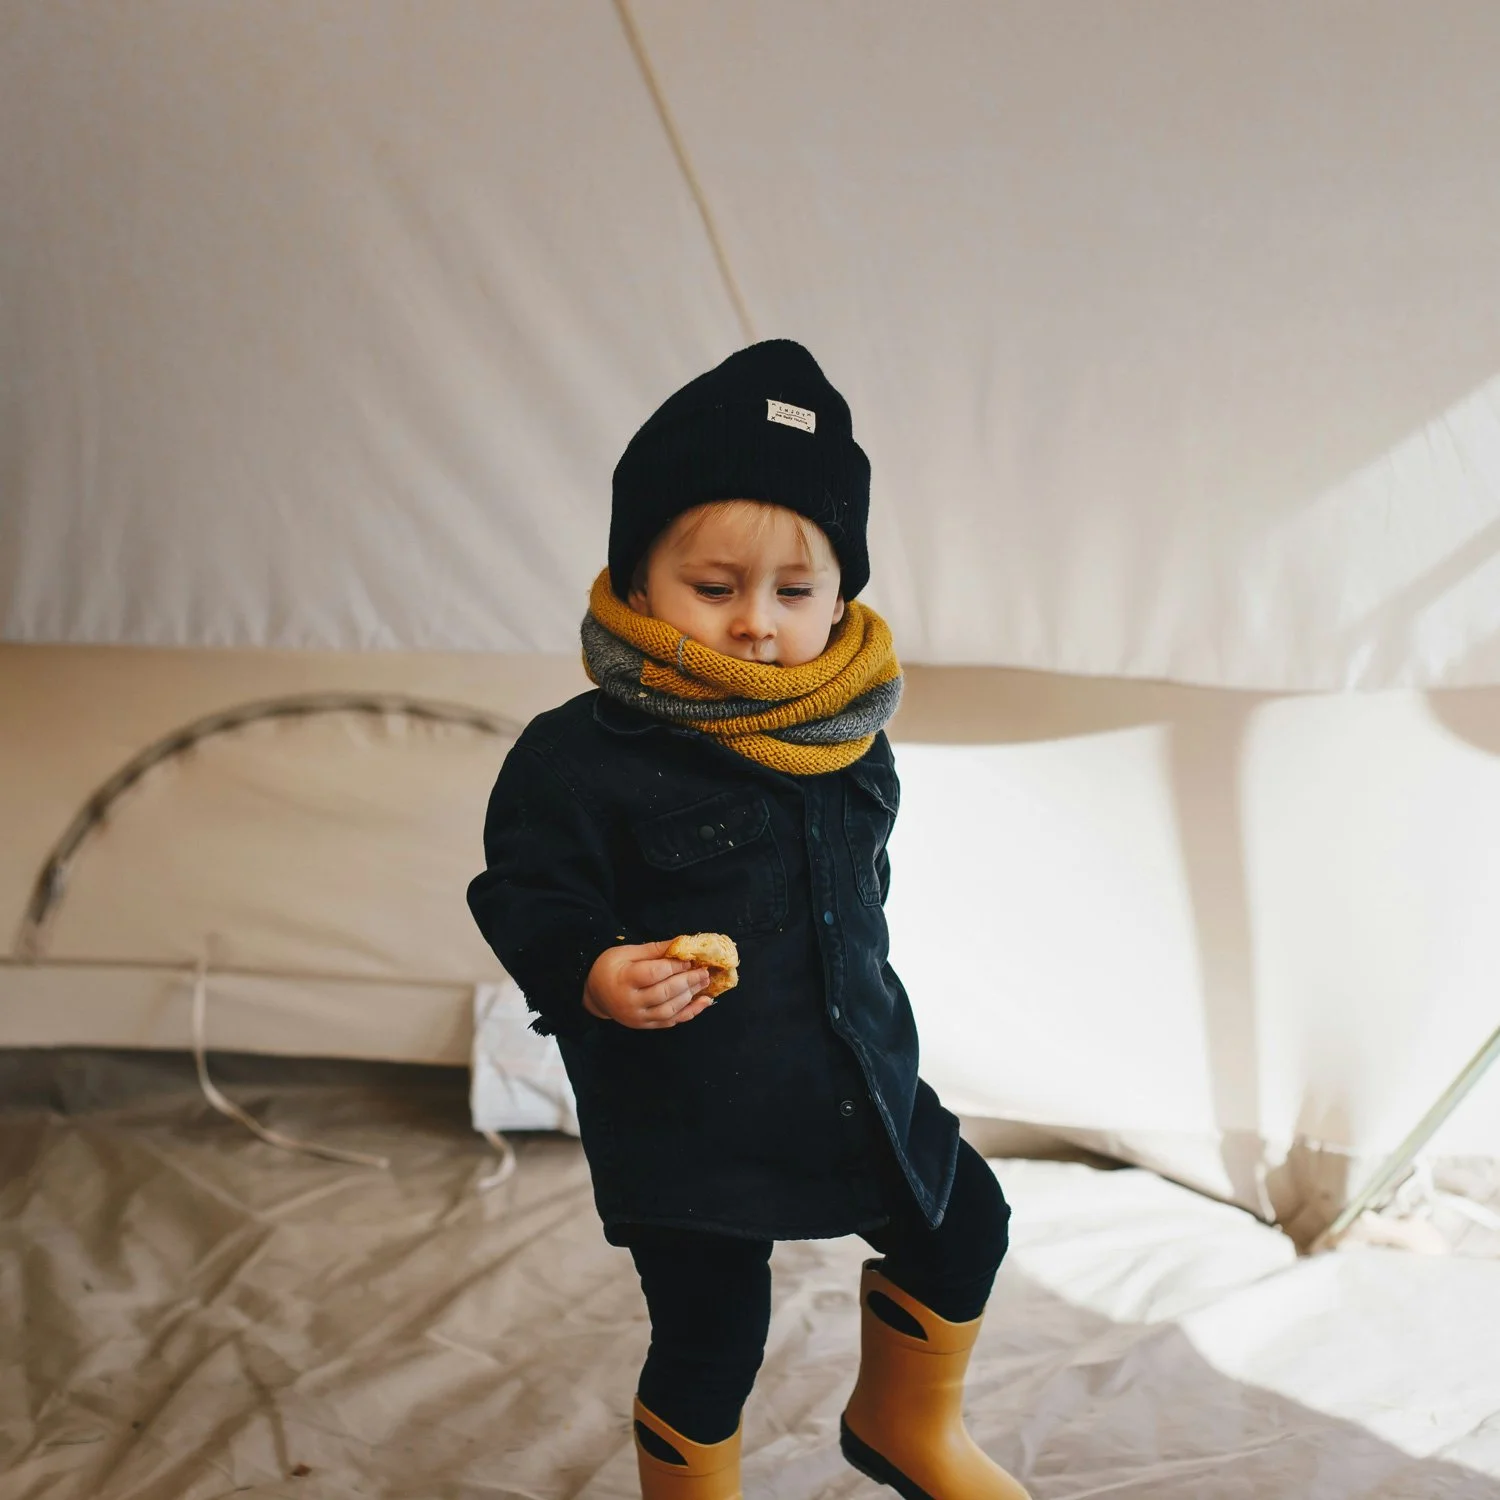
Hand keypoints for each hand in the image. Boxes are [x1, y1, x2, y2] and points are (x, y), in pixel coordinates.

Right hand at [583, 940, 713, 1028]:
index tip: (691, 960)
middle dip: (688, 981)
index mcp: (624, 979)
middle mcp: (631, 1001)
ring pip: (670, 1010)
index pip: (654, 973)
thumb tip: (681, 943)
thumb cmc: (611, 968)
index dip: (675, 966)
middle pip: (665, 993)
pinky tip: (703, 1002)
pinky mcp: (645, 1026)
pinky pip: (670, 1022)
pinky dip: (689, 1013)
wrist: (596, 994)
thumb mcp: (627, 952)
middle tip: (704, 972)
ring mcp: (638, 1017)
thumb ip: (654, 949)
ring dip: (691, 997)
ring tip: (704, 983)